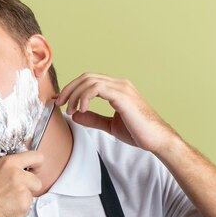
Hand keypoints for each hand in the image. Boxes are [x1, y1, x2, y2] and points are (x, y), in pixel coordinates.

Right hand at [0, 151, 43, 216]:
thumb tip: (17, 168)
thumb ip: (6, 168)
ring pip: (31, 196)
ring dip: (23, 200)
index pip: (36, 157)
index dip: (37, 165)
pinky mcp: (23, 206)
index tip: (34, 170)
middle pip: (37, 181)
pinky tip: (6, 210)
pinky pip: (28, 208)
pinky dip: (20, 211)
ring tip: (6, 203)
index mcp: (8, 163)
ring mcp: (22, 191)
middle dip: (29, 187)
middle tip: (14, 193)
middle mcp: (17, 175)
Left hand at [56, 73, 177, 153]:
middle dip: (69, 89)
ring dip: (75, 94)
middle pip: (87, 77)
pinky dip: (85, 97)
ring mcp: (122, 88)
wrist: (156, 139)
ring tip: (70, 110)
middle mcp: (119, 84)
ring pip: (89, 81)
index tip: (61, 101)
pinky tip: (82, 109)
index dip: (72, 89)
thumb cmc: (138, 132)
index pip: (89, 80)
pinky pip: (97, 88)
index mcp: (117, 88)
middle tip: (59, 104)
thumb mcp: (110, 125)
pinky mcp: (122, 95)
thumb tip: (76, 115)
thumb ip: (93, 118)